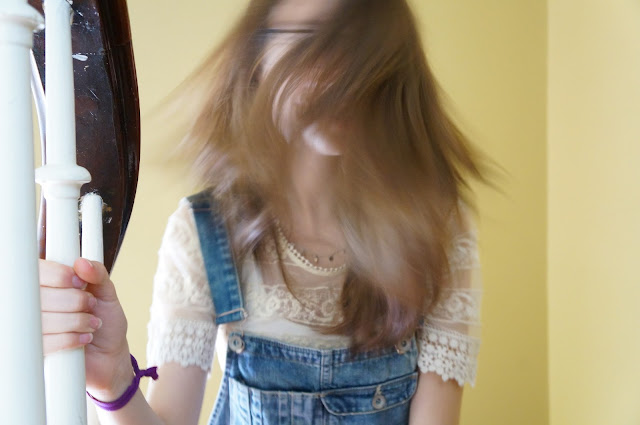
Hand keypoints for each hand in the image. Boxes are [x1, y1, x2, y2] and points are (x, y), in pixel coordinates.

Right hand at [40, 258, 132, 398]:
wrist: (109, 356)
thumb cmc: (105, 321)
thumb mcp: (107, 293)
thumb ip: (98, 274)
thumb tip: (83, 263)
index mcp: (48, 283)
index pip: (37, 270)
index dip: (58, 274)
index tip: (80, 282)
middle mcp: (34, 303)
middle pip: (39, 294)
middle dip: (74, 300)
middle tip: (90, 304)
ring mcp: (30, 326)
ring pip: (42, 318)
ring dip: (76, 320)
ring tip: (91, 322)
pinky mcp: (34, 349)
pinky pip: (44, 341)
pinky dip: (70, 338)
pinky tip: (83, 337)